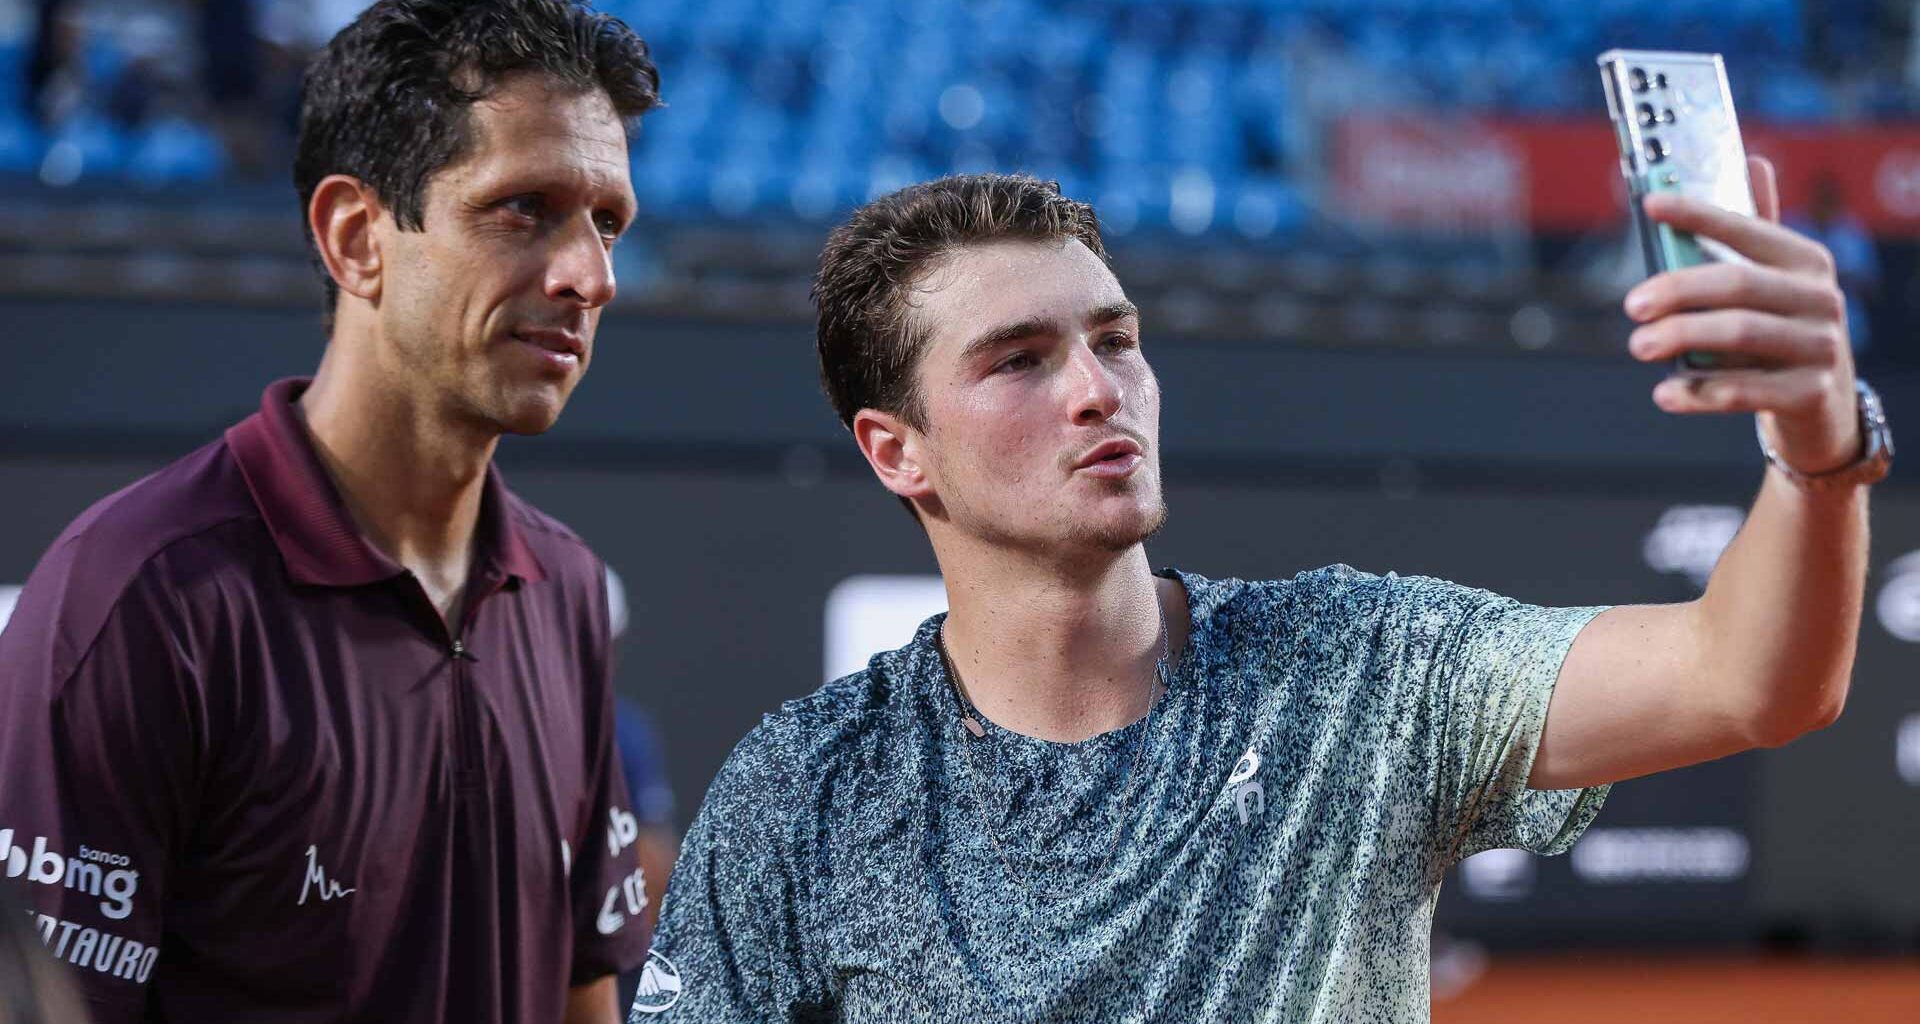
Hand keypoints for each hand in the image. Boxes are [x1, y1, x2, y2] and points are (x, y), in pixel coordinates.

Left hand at [1624, 155, 1860, 474]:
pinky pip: (1745, 391)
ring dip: (1680, 336)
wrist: (1821, 406)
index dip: (1699, 214)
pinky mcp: (1810, 393)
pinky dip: (1698, 392)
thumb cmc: (1779, 332)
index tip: (1650, 206)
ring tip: (1638, 346)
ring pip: (1739, 333)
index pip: (1747, 228)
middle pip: (1736, 283)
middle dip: (1677, 289)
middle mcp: (1820, 298)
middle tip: (1631, 305)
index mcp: (1805, 261)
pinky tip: (1664, 393)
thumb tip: (1750, 161)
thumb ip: (1755, 231)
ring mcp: (1821, 347)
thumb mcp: (1772, 282)